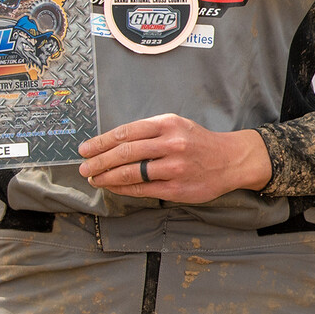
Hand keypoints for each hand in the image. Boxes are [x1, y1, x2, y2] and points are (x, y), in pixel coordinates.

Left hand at [78, 113, 270, 203]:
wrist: (230, 160)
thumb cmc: (198, 142)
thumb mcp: (176, 126)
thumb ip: (148, 132)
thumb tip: (112, 144)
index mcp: (168, 124)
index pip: (126, 133)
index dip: (101, 142)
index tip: (85, 149)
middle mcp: (171, 144)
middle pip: (124, 153)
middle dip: (98, 161)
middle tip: (84, 168)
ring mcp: (174, 168)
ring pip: (130, 173)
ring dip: (106, 177)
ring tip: (94, 179)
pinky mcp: (176, 188)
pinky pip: (141, 189)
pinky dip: (122, 189)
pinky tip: (113, 187)